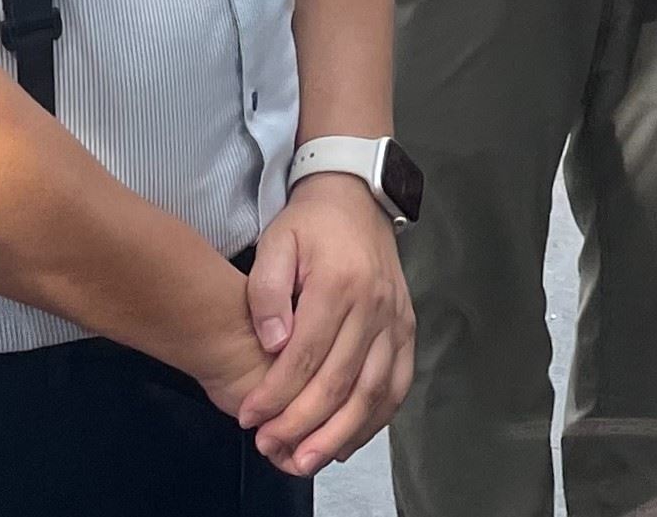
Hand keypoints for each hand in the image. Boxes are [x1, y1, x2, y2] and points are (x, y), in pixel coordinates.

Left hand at [238, 173, 415, 475]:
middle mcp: (374, 305)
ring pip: (373, 392)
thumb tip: (273, 343)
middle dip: (303, 424)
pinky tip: (348, 440)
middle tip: (271, 447)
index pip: (306, 355)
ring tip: (307, 459)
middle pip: (341, 382)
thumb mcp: (275, 243)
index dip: (276, 393)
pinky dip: (375, 420)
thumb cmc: (310, 224)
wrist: (355, 197)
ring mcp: (396, 319)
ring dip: (341, 433)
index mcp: (340, 284)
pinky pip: (397, 385)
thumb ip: (267, 292)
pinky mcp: (406, 329)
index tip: (249, 417)